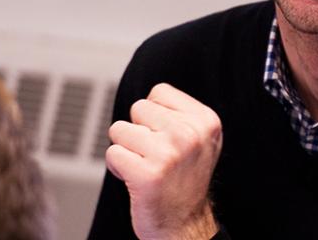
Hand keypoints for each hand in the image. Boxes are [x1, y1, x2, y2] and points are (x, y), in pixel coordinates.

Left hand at [106, 83, 222, 238]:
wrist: (186, 226)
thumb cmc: (186, 180)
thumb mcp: (201, 140)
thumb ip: (181, 114)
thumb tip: (150, 97)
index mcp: (205, 120)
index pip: (159, 92)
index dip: (154, 114)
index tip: (165, 136)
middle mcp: (190, 134)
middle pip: (138, 108)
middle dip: (139, 130)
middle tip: (154, 154)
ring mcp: (169, 153)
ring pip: (120, 129)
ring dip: (126, 148)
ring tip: (144, 165)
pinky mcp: (147, 174)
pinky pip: (112, 153)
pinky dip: (118, 167)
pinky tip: (135, 179)